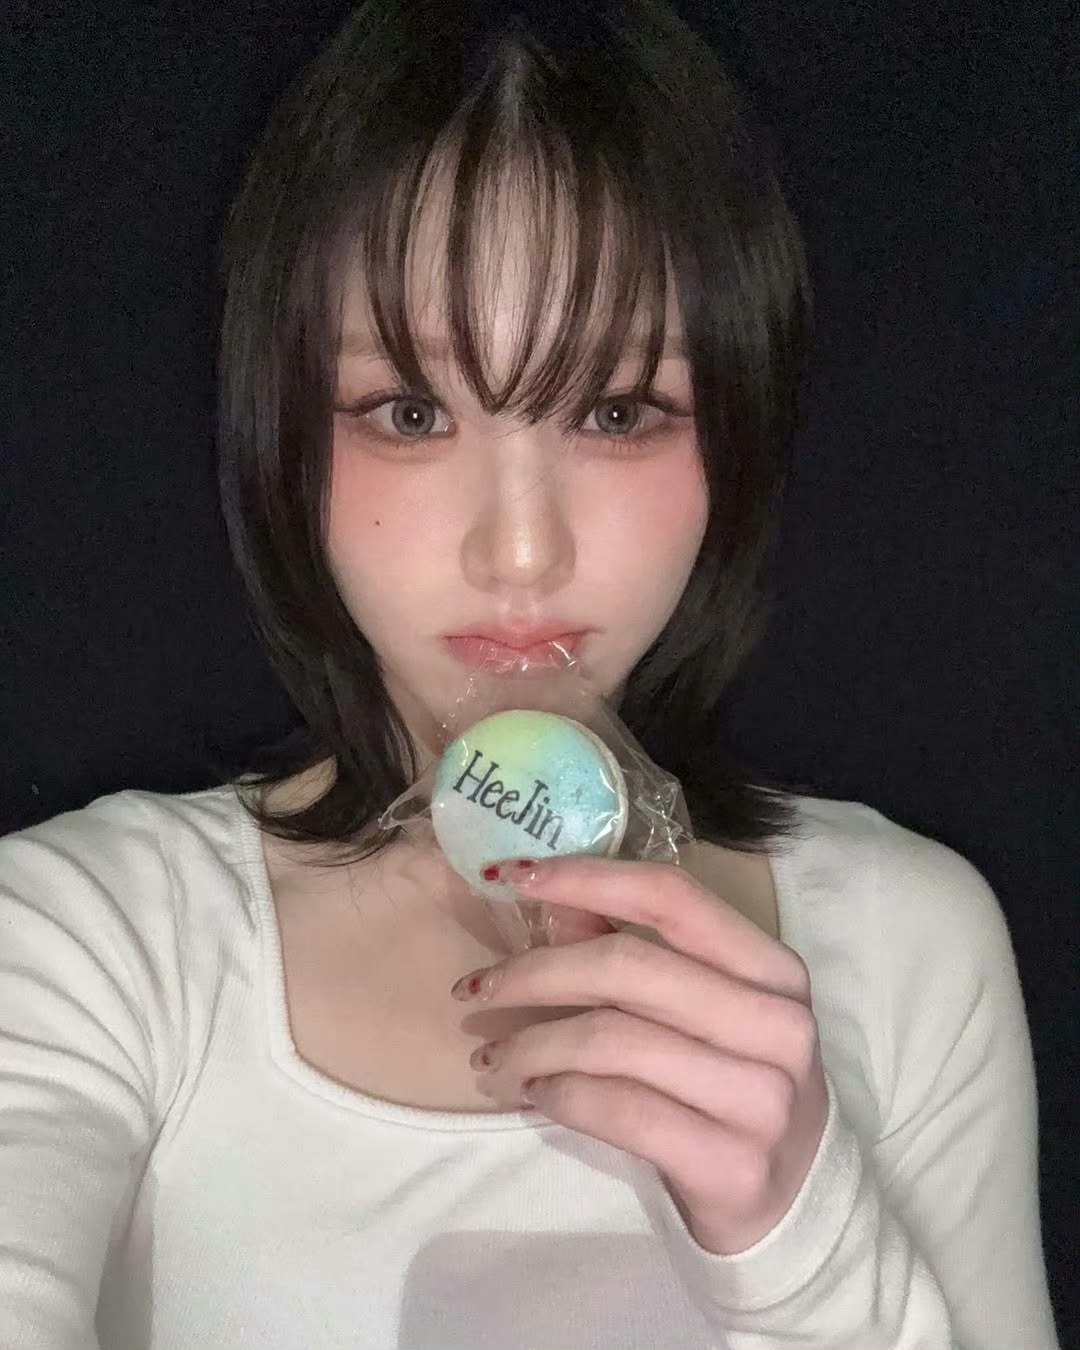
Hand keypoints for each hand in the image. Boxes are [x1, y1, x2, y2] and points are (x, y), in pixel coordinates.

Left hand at [450, 855, 829, 1255]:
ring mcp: (762, 1098)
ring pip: (612, 1040)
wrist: (795, 1202)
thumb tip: (552, 898)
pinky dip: (559, 1094)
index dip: (586, 877)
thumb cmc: (732, 1085)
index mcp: (773, 969)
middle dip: (534, 972)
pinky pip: (616, 1109)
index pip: (671, 897)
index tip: (513, 876)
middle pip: (628, 965)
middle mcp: (778, 1025)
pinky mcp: (732, 1165)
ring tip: (494, 1057)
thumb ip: (633, 948)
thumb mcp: (700, 1011)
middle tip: (476, 989)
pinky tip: (535, 1093)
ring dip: (531, 1043)